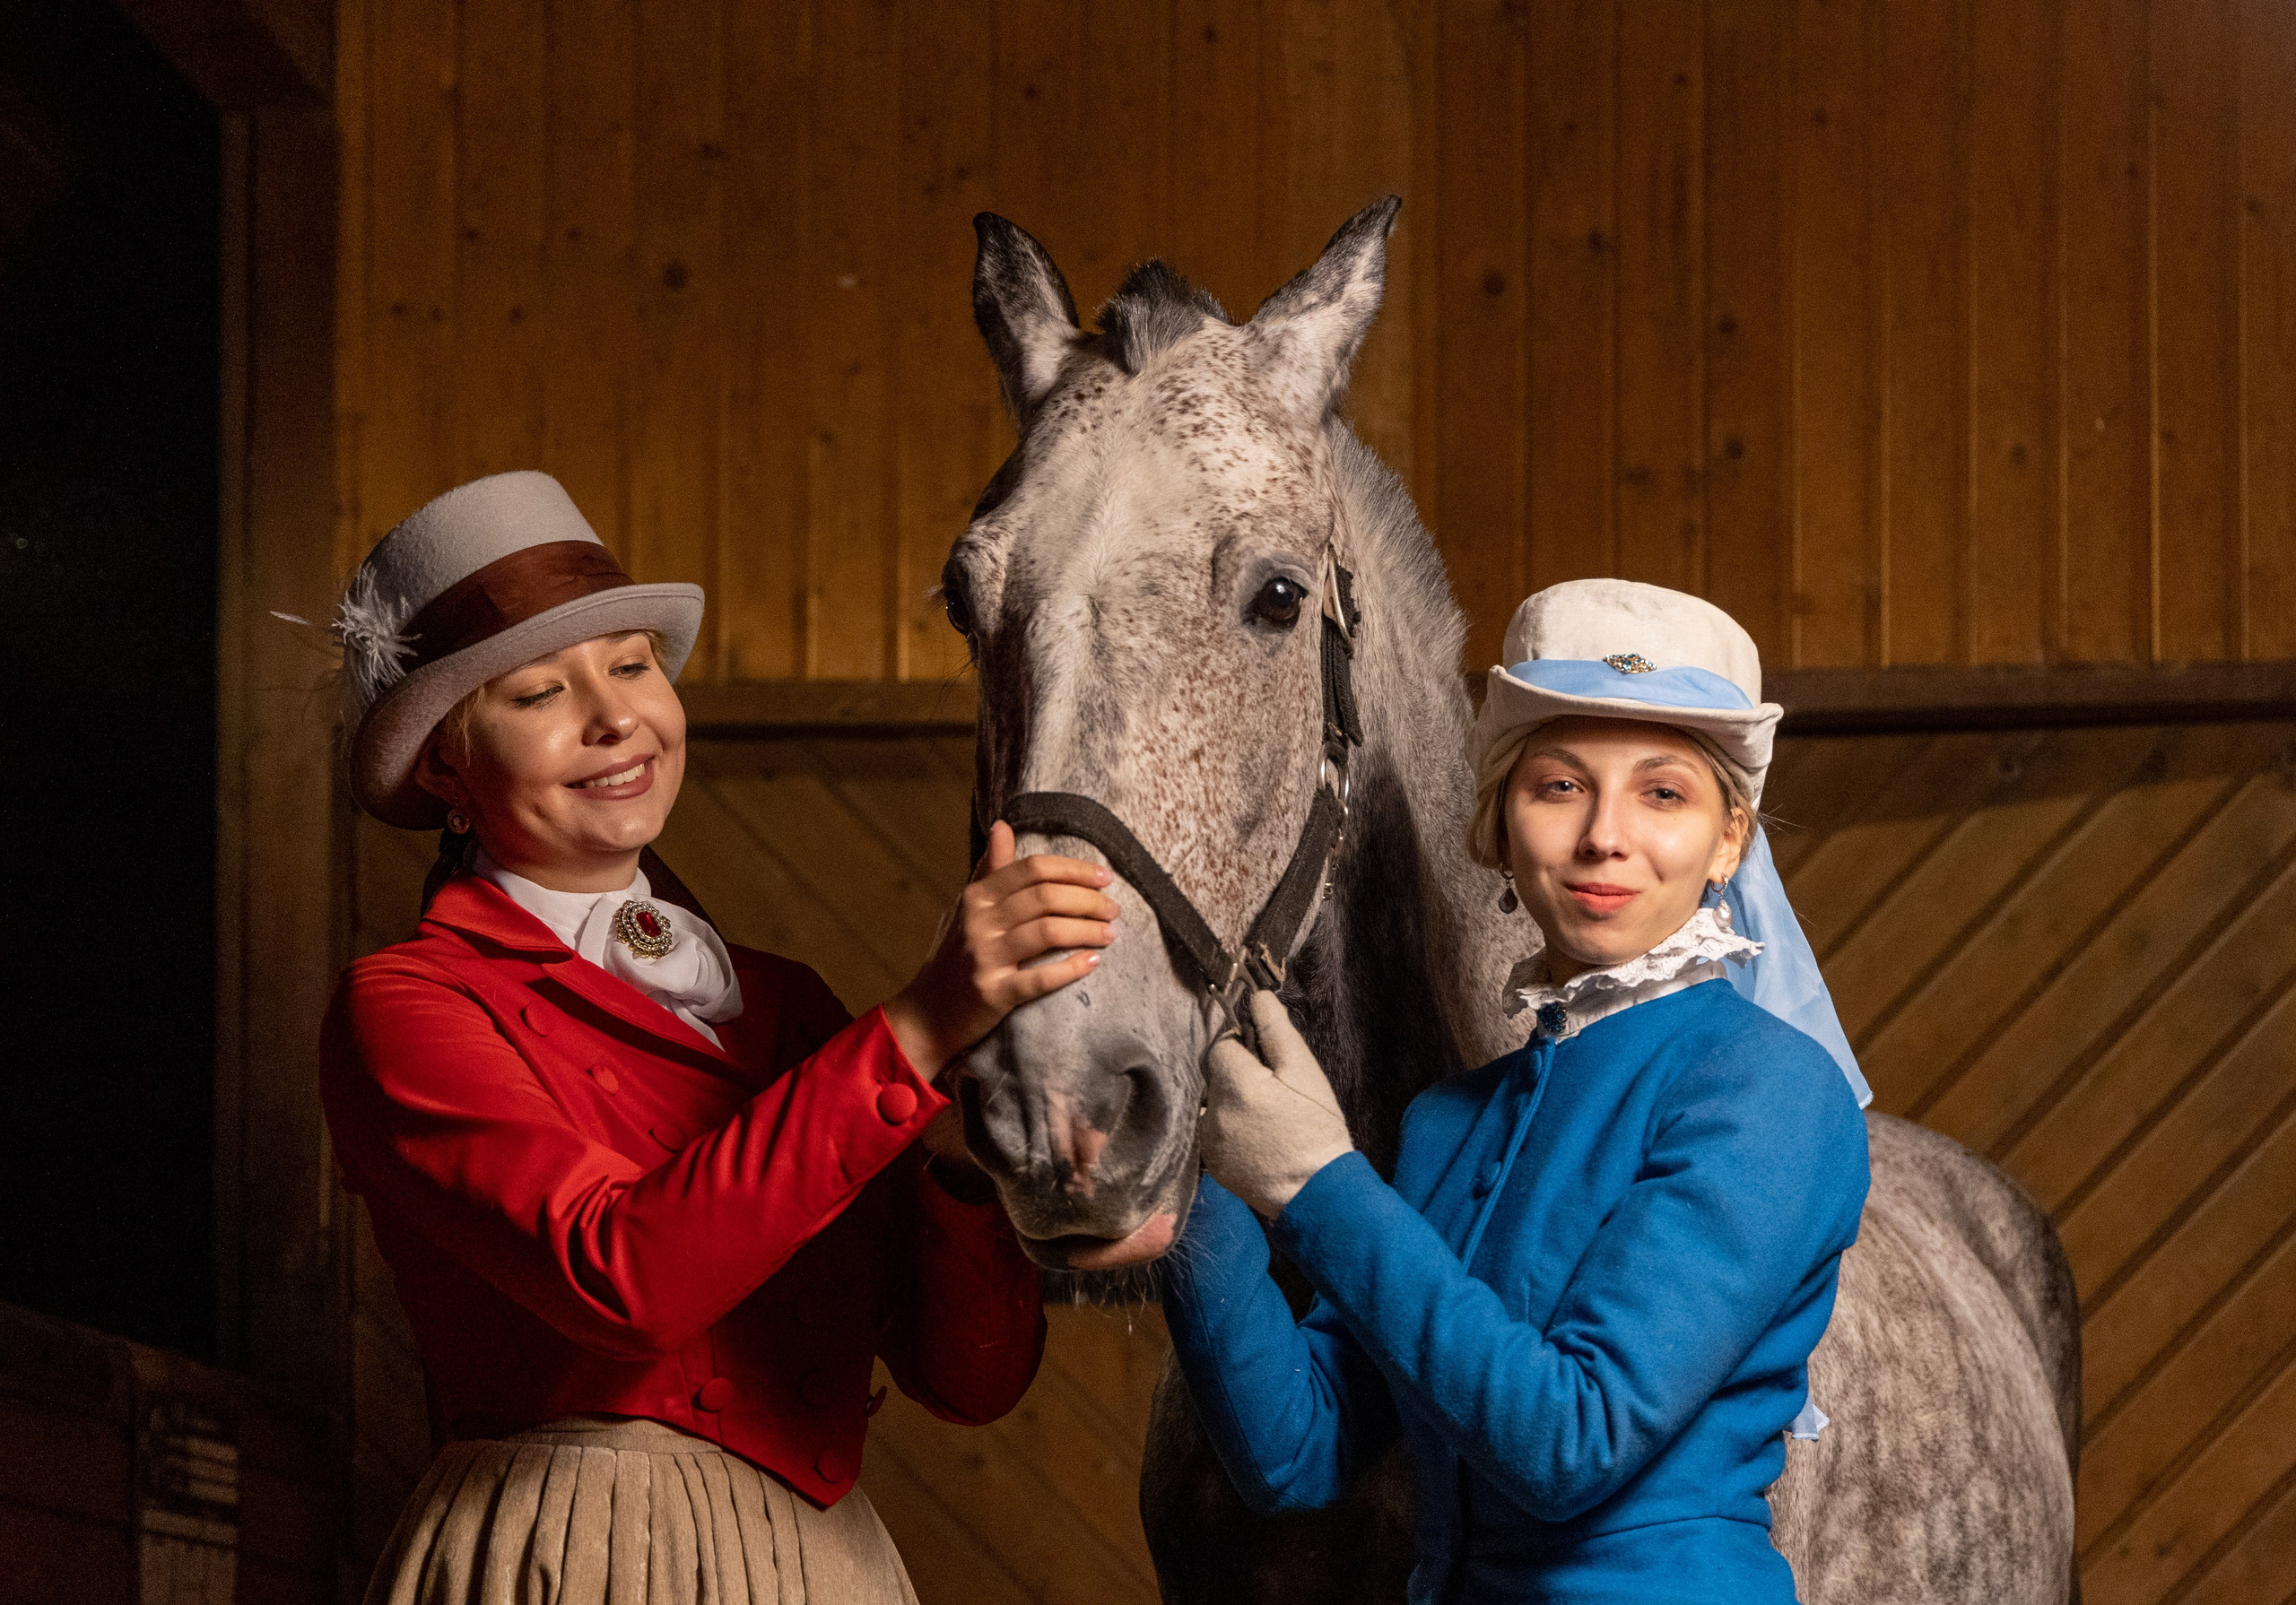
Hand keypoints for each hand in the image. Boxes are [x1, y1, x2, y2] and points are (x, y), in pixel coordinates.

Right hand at [882, 822, 1118, 1077]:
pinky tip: (1093, 962)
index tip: (1105, 876)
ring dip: (1087, 930)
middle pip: (1045, 897)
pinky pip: (1039, 978)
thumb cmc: (958, 955)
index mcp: (978, 896)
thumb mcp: (969, 908)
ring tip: (1111, 934)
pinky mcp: (993, 994)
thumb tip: (1002, 825)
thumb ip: (991, 869)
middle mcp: (979, 922)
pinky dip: (1071, 968)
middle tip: (1114, 909)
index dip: (1074, 869)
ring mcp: (985, 958)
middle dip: (1088, 900)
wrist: (928, 1014)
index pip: (1033, 869)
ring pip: (1047, 931)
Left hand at [1201, 991, 1355, 1216]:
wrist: (1317, 1191)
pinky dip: (1232, 1130)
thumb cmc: (1317, 1128)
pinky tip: (1259, 1140)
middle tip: (1276, 1094)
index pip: (1222, 1045)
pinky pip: (1215, 1132)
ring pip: (1215, 1103)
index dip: (1247, 1049)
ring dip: (1234, 1103)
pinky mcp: (1212, 1164)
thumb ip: (1277, 1031)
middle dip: (1241, 1076)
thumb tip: (1258, 997)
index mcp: (1234, 1083)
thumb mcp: (1305, 1072)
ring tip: (1269, 1120)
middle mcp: (1212, 1111)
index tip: (1270, 1066)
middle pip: (1217, 1075)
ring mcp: (1208, 1141)